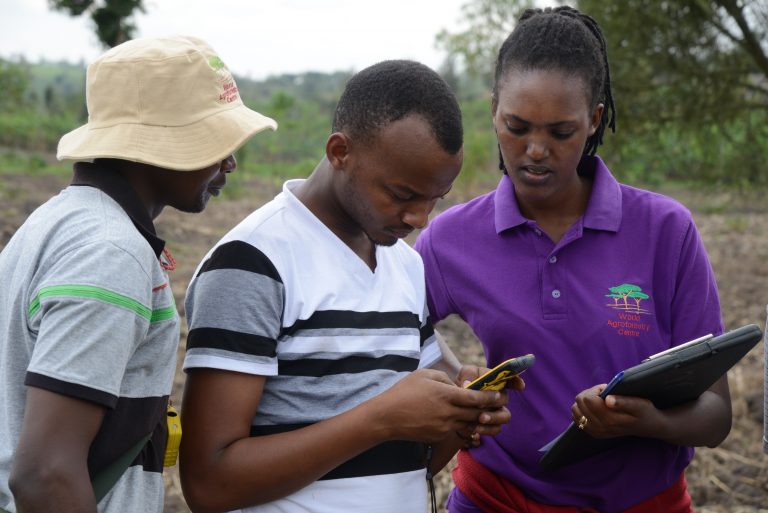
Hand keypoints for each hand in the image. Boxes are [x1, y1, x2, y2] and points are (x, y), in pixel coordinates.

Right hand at [373, 368, 508, 443]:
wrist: (387, 417)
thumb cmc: (404, 391)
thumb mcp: (424, 375)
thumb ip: (445, 378)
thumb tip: (458, 386)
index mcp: (446, 394)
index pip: (476, 398)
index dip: (490, 397)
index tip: (499, 396)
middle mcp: (448, 412)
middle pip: (476, 413)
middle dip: (489, 410)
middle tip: (497, 406)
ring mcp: (444, 426)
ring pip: (469, 424)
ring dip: (477, 419)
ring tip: (483, 414)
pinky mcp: (438, 436)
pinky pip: (456, 431)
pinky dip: (463, 426)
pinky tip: (463, 421)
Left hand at [453, 365, 521, 446]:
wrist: (455, 403)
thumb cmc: (463, 384)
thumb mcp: (464, 375)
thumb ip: (467, 375)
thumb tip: (467, 385)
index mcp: (496, 382)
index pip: (510, 380)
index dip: (516, 382)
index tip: (520, 385)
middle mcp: (499, 397)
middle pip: (505, 399)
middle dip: (496, 402)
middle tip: (482, 404)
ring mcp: (497, 412)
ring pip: (505, 416)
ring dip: (494, 418)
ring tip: (481, 418)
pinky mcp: (491, 425)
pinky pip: (495, 429)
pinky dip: (486, 429)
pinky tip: (475, 427)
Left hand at [571, 384, 662, 438]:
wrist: (647, 426)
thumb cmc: (644, 411)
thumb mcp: (640, 404)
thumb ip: (623, 402)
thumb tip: (607, 399)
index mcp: (609, 420)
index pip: (588, 399)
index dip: (596, 389)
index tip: (607, 389)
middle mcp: (600, 428)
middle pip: (580, 402)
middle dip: (590, 393)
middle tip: (605, 394)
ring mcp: (595, 431)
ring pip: (575, 409)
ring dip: (585, 401)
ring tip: (600, 401)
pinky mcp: (593, 432)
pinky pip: (576, 417)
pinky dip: (582, 409)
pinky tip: (595, 408)